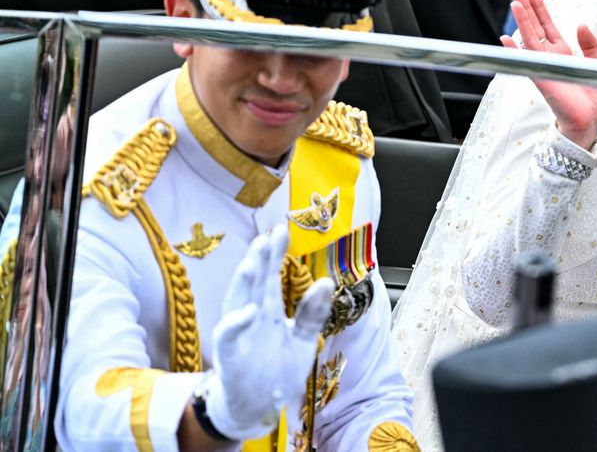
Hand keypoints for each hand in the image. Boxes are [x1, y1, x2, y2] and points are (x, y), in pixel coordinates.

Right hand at [204, 225, 333, 440]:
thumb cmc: (276, 372)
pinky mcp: (230, 358)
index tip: (282, 229)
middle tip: (267, 236)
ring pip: (237, 302)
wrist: (258, 410)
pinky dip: (235, 323)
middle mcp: (251, 318)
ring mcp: (239, 336)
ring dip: (244, 282)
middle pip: (254, 283)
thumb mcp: (302, 340)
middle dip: (259, 259)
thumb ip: (312, 313)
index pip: (271, 277)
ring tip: (254, 261)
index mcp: (268, 311)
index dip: (275, 254)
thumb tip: (326, 282)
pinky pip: (228, 337)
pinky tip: (248, 310)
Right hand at [500, 0, 596, 149]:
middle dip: (526, 9)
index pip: (547, 25)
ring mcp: (543, 66)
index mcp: (562, 52)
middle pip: (534, 28)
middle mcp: (549, 57)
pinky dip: (515, 50)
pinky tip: (505, 39)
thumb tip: (582, 24)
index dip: (539, 9)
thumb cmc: (590, 98)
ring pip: (529, 39)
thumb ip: (590, 43)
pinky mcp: (542, 78)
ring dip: (521, 21)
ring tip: (514, 4)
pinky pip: (526, 61)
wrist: (588, 120)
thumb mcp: (596, 63)